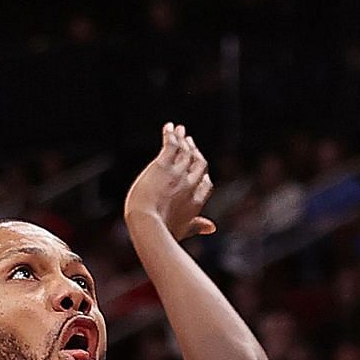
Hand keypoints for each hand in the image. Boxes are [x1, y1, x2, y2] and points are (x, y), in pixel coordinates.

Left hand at [125, 122, 216, 242]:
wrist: (147, 223)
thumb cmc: (162, 232)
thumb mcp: (183, 230)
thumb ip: (197, 226)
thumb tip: (212, 227)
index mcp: (196, 201)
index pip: (205, 183)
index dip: (203, 174)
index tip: (200, 170)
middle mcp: (190, 185)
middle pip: (198, 163)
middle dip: (195, 151)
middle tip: (190, 142)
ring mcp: (178, 173)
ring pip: (185, 151)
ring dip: (183, 138)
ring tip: (179, 129)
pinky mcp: (163, 165)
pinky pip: (171, 144)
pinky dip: (171, 134)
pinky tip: (169, 127)